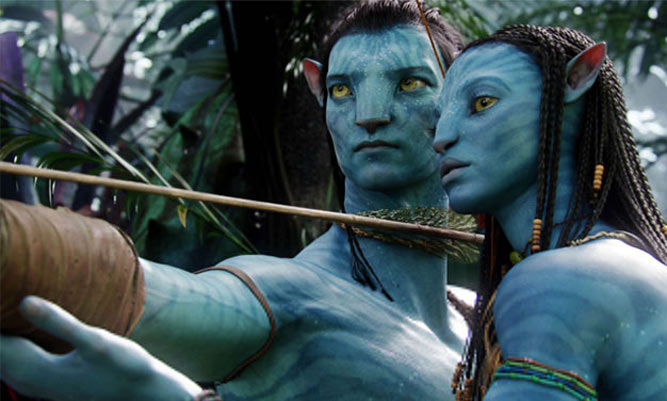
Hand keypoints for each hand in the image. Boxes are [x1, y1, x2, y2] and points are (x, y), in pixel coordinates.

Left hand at [0, 296, 202, 400]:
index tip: (1, 273)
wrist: (142, 393)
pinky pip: (13, 356)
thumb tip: (24, 301)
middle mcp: (25, 378)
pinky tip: (20, 318)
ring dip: (4, 326)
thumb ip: (59, 322)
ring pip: (3, 353)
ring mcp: (33, 381)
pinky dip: (11, 338)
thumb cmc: (124, 367)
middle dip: (0, 316)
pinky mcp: (43, 378)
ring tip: (8, 300)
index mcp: (32, 368)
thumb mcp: (97, 341)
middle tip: (5, 276)